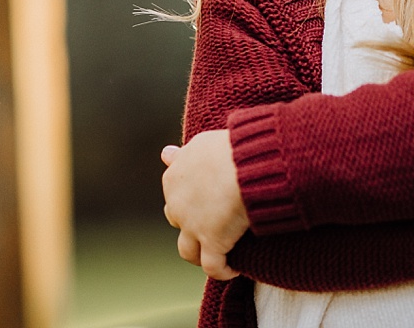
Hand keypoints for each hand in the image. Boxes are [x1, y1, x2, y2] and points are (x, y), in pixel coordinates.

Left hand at [161, 131, 247, 280]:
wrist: (248, 162)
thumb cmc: (231, 145)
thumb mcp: (203, 142)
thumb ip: (183, 153)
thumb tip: (165, 154)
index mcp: (174, 176)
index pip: (174, 191)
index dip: (190, 196)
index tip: (207, 197)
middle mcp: (178, 203)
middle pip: (177, 219)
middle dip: (190, 222)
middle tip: (212, 219)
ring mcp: (193, 226)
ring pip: (188, 250)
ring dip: (199, 253)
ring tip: (217, 254)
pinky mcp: (213, 243)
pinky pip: (213, 267)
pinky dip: (222, 271)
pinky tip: (233, 269)